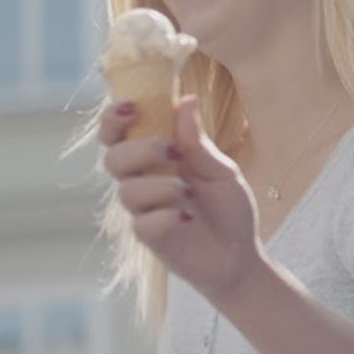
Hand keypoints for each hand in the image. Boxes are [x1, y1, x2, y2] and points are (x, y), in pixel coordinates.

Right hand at [99, 96, 264, 304]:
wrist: (240, 254)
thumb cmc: (228, 208)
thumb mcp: (221, 169)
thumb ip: (198, 141)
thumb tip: (186, 99)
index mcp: (157, 158)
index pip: (119, 133)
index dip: (113, 119)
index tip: (131, 107)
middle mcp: (145, 181)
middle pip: (112, 158)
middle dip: (138, 149)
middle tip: (171, 151)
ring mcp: (145, 210)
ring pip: (126, 191)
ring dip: (158, 185)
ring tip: (188, 190)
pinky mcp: (151, 238)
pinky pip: (142, 223)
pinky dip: (164, 216)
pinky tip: (187, 217)